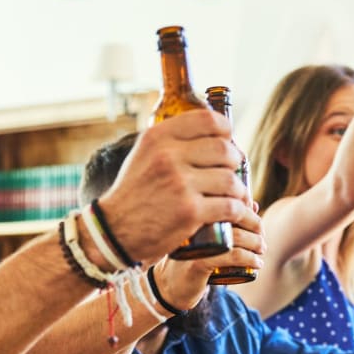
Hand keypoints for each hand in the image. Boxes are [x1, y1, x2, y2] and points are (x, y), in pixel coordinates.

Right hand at [100, 110, 256, 265]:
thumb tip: (207, 130)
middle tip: (232, 172)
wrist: (114, 233)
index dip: (226, 131)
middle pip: (224, 149)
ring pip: (230, 179)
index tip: (228, 141)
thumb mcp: (143, 156)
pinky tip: (235, 212)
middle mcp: (169, 156)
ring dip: (239, 189)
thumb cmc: (133, 195)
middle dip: (235, 161)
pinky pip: (229, 206)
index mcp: (158, 137)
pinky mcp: (190, 212)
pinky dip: (238, 210)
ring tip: (235, 195)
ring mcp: (181, 184)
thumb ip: (169, 140)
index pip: (208, 120)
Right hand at [154, 207, 264, 307]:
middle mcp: (192, 224)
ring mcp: (195, 243)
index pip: (226, 201)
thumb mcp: (206, 235)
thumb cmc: (190, 257)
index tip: (256, 221)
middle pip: (234, 217)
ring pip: (236, 237)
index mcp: (194, 213)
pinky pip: (233, 256)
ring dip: (255, 243)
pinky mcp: (199, 263)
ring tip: (261, 250)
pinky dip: (250, 259)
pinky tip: (257, 264)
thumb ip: (226, 220)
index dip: (247, 208)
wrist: (168, 287)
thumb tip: (253, 204)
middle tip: (262, 237)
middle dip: (255, 226)